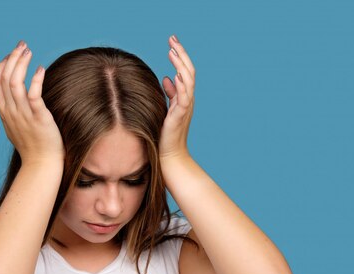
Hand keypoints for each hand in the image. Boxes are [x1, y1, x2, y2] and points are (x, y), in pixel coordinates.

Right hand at [0, 40, 64, 165]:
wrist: (41, 165)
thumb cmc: (33, 148)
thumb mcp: (16, 128)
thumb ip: (13, 113)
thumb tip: (14, 102)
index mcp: (4, 112)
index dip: (1, 65)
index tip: (11, 55)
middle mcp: (10, 111)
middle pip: (4, 78)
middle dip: (12, 58)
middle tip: (23, 45)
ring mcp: (23, 115)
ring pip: (15, 82)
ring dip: (21, 63)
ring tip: (30, 52)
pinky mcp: (38, 118)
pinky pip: (33, 94)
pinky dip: (35, 79)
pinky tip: (40, 69)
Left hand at [159, 35, 195, 161]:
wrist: (169, 155)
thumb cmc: (165, 133)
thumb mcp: (166, 108)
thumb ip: (169, 93)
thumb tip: (165, 77)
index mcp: (184, 97)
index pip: (184, 71)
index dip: (179, 56)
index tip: (171, 42)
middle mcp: (187, 100)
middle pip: (188, 71)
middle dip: (181, 54)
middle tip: (172, 38)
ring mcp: (185, 107)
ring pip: (188, 81)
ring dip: (181, 65)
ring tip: (173, 51)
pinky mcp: (180, 116)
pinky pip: (184, 97)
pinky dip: (182, 85)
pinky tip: (177, 74)